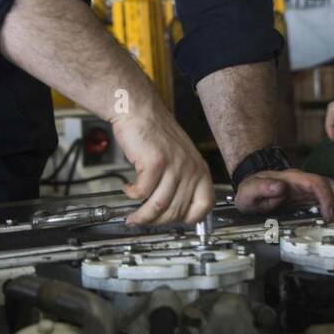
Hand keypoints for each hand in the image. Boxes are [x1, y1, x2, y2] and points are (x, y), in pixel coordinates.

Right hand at [111, 106, 213, 225]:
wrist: (139, 111)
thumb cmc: (155, 133)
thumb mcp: (179, 158)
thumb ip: (181, 181)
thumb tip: (174, 210)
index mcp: (200, 169)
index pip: (205, 204)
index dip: (191, 218)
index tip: (176, 222)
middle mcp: (190, 168)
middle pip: (177, 211)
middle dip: (158, 222)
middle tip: (144, 221)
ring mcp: (174, 166)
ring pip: (159, 206)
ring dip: (142, 215)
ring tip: (133, 216)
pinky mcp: (155, 162)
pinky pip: (142, 192)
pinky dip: (132, 194)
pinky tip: (128, 188)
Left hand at [233, 169, 333, 219]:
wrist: (251, 189)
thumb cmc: (251, 191)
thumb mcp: (248, 192)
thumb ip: (261, 188)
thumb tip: (278, 187)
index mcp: (291, 180)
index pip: (315, 183)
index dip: (325, 197)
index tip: (330, 213)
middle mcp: (305, 180)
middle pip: (331, 184)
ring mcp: (311, 186)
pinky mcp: (314, 194)